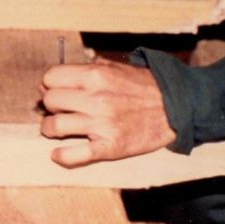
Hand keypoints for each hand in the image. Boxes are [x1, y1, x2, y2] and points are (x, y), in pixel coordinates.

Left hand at [37, 59, 175, 165]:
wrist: (175, 107)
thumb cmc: (144, 86)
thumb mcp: (115, 67)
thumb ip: (85, 70)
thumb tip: (51, 80)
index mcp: (96, 75)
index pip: (51, 77)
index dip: (48, 84)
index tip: (54, 90)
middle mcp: (96, 98)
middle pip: (50, 101)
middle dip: (50, 105)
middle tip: (58, 110)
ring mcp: (102, 124)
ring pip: (55, 126)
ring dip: (50, 129)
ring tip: (57, 129)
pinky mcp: (110, 147)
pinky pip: (75, 155)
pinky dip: (61, 156)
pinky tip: (57, 154)